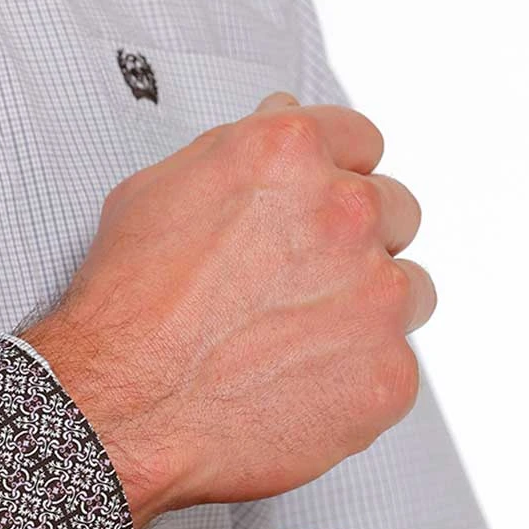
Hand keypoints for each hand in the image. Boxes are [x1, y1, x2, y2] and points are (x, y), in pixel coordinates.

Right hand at [24, 91, 436, 525]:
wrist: (119, 407)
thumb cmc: (124, 306)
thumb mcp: (156, 192)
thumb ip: (235, 151)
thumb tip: (278, 121)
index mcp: (289, 155)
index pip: (359, 139)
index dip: (332, 173)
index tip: (317, 203)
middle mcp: (344, 214)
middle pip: (395, 210)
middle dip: (354, 241)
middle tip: (297, 280)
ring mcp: (376, 297)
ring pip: (408, 289)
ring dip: (368, 306)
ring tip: (298, 339)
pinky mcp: (388, 373)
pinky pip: (394, 365)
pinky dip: (355, 377)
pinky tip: (296, 385)